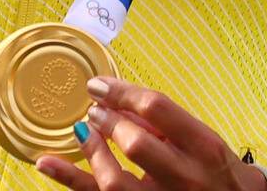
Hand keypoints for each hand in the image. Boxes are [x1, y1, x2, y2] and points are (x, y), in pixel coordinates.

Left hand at [34, 77, 266, 190]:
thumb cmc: (219, 174)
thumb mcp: (203, 140)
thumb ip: (165, 123)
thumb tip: (121, 103)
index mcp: (204, 146)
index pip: (157, 108)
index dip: (122, 92)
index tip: (99, 85)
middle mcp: (186, 177)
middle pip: (135, 143)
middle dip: (107, 120)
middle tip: (93, 109)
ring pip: (115, 182)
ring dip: (91, 151)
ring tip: (83, 130)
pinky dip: (70, 179)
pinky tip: (47, 163)